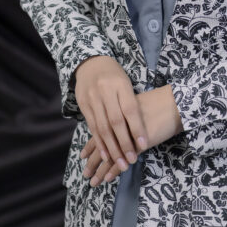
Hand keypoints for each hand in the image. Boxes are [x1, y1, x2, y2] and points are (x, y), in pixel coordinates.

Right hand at [73, 55, 147, 175]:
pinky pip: (92, 127)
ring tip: (120, 163)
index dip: (137, 128)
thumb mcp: (125, 83)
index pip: (130, 109)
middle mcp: (106, 91)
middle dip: (124, 143)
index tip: (144, 145)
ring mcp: (92, 98)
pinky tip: (105, 155)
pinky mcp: (83, 105)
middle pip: (116, 121)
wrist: (91, 63)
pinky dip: (99, 143)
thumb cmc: (114, 75)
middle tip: (131, 161)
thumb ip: (131, 104)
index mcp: (120, 84)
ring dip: (111, 148)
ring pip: (102, 127)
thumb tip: (141, 131)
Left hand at [80, 85, 183, 186]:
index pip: (99, 131)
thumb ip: (125, 116)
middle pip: (101, 145)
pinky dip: (114, 170)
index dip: (91, 145)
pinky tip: (107, 178)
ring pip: (109, 155)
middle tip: (85, 174)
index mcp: (116, 114)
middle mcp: (118, 125)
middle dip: (93, 161)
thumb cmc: (159, 103)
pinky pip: (122, 159)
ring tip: (93, 181)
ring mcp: (127, 135)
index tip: (82, 156)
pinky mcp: (136, 144)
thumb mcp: (136, 107)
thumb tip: (119, 126)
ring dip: (100, 170)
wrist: (174, 103)